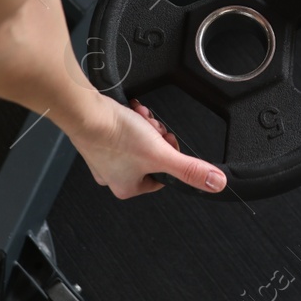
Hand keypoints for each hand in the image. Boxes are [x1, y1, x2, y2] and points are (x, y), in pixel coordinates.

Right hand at [69, 95, 226, 199]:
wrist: (86, 112)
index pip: (161, 178)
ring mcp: (103, 157)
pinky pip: (122, 130)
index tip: (165, 143)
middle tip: (151, 128)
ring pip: (138, 141)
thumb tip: (215, 183)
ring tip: (139, 118)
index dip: (168, 157)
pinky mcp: (97, 138)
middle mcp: (112, 176)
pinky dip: (130, 118)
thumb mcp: (161, 153)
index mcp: (127, 188)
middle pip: (150, 156)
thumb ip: (189, 169)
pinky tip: (129, 112)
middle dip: (155, 137)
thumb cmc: (114, 135)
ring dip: (144, 126)